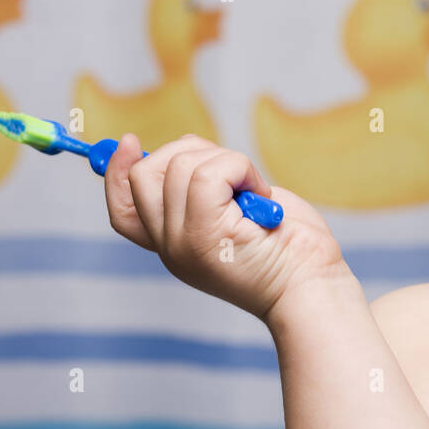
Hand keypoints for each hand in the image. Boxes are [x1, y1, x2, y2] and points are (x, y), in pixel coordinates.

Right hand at [103, 133, 350, 323]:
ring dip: (229, 162)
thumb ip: (206, 191)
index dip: (117, 172)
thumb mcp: (238, 212)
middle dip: (191, 151)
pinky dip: (242, 169)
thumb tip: (186, 149)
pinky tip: (261, 196)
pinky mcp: (205, 235)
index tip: (130, 142)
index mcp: (174, 244)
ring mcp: (183, 243)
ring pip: (182, 166)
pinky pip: (211, 172)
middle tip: (235, 173)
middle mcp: (170, 247)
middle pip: (147, 174)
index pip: (123, 209)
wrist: (311, 286)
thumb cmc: (289, 245)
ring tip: (255, 194)